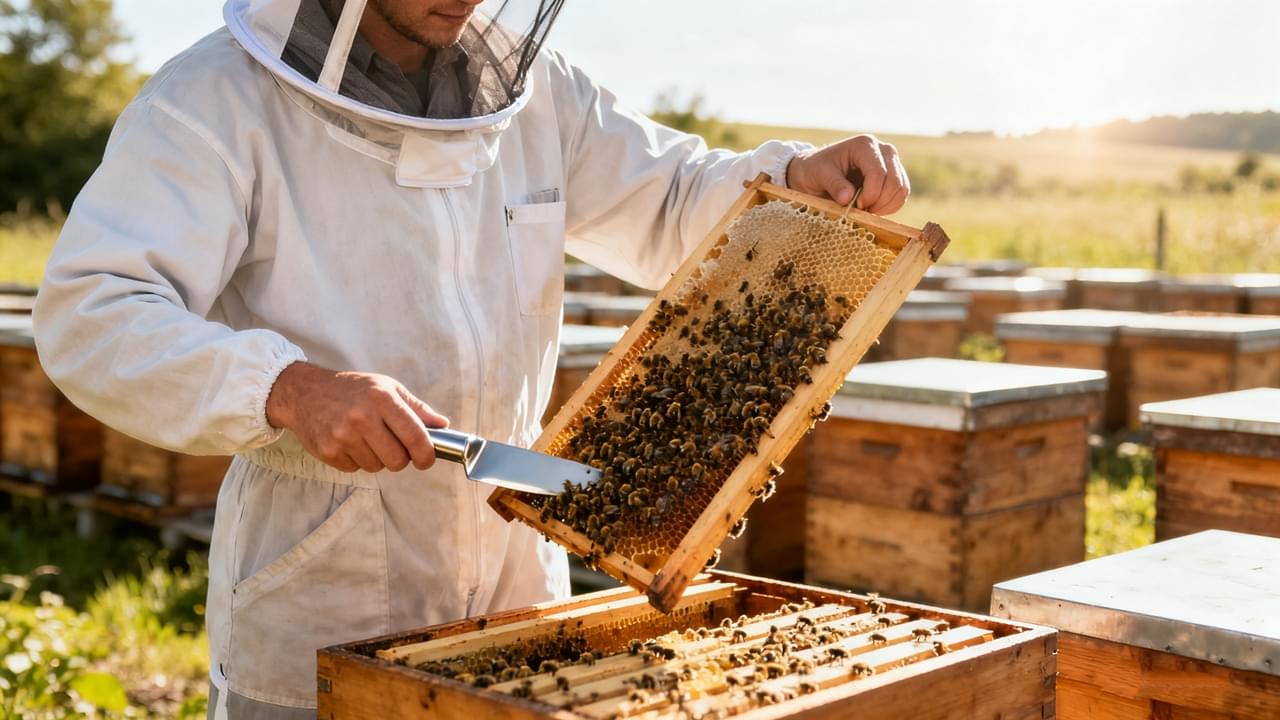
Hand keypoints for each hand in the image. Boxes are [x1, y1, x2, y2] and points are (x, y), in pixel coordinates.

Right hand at [265, 362, 448, 472]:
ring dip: (378, 458)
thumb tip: (443, 425)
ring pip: (377, 467)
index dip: (427, 454)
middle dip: (401, 459)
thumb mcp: (387, 387)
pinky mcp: (328, 451)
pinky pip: (356, 469)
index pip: (416, 437)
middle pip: (397, 460)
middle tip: (395, 447)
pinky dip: (357, 460)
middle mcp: (362, 418)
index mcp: (382, 399)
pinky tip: (350, 441)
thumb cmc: (351, 389)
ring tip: (367, 438)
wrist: (305, 393)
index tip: (427, 459)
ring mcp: (343, 436)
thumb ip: (416, 408)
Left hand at [786, 134, 909, 214]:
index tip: (855, 206)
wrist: (816, 171)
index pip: (879, 173)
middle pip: (895, 182)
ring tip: (864, 209)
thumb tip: (847, 198)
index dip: (870, 195)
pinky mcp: (895, 175)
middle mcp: (883, 150)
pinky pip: (901, 196)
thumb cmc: (815, 170)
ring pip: (902, 190)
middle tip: (859, 210)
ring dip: (885, 206)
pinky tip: (871, 208)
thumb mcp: (818, 175)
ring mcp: (892, 162)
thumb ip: (833, 184)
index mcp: (865, 145)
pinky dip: (889, 207)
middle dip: (878, 202)